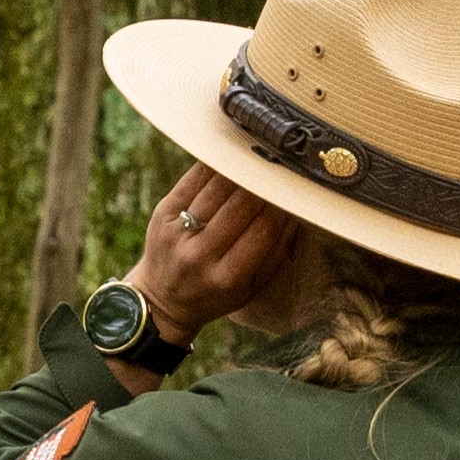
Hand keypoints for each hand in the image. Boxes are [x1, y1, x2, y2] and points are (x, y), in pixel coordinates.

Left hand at [127, 163, 299, 340]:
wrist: (163, 300)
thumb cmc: (216, 294)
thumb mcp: (251, 288)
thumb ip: (276, 255)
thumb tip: (297, 216)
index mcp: (227, 277)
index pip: (262, 233)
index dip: (281, 209)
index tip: (293, 194)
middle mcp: (200, 255)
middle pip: (239, 208)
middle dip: (263, 188)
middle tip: (279, 172)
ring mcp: (177, 233)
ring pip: (216, 191)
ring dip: (240, 173)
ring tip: (257, 162)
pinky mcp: (162, 214)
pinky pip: (192, 182)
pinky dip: (213, 167)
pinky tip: (228, 158)